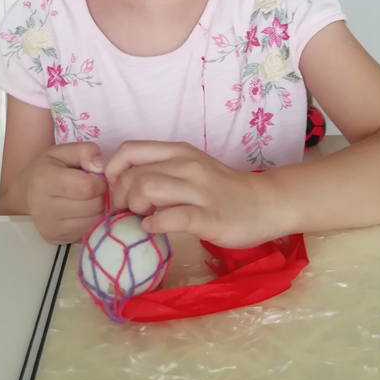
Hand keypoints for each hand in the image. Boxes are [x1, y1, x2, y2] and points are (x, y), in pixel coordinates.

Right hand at [21, 142, 106, 243]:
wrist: (23, 194)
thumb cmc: (47, 168)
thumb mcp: (63, 151)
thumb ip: (85, 151)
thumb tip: (102, 167)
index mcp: (45, 179)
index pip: (88, 187)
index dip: (99, 180)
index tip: (95, 176)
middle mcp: (44, 207)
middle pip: (93, 205)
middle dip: (99, 195)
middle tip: (91, 188)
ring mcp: (49, 226)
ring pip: (93, 220)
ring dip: (97, 208)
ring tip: (86, 198)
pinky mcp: (55, 239)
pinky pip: (87, 231)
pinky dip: (90, 220)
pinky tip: (81, 210)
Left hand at [105, 141, 273, 247]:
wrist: (267, 203)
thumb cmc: (225, 189)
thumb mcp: (191, 168)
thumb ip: (162, 170)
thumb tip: (124, 186)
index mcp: (179, 151)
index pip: (129, 150)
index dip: (112, 170)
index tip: (116, 190)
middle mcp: (187, 165)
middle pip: (133, 174)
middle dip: (121, 197)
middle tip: (127, 212)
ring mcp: (199, 190)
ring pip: (148, 188)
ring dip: (135, 208)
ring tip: (141, 219)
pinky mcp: (210, 216)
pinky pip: (171, 217)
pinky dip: (155, 225)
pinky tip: (155, 229)